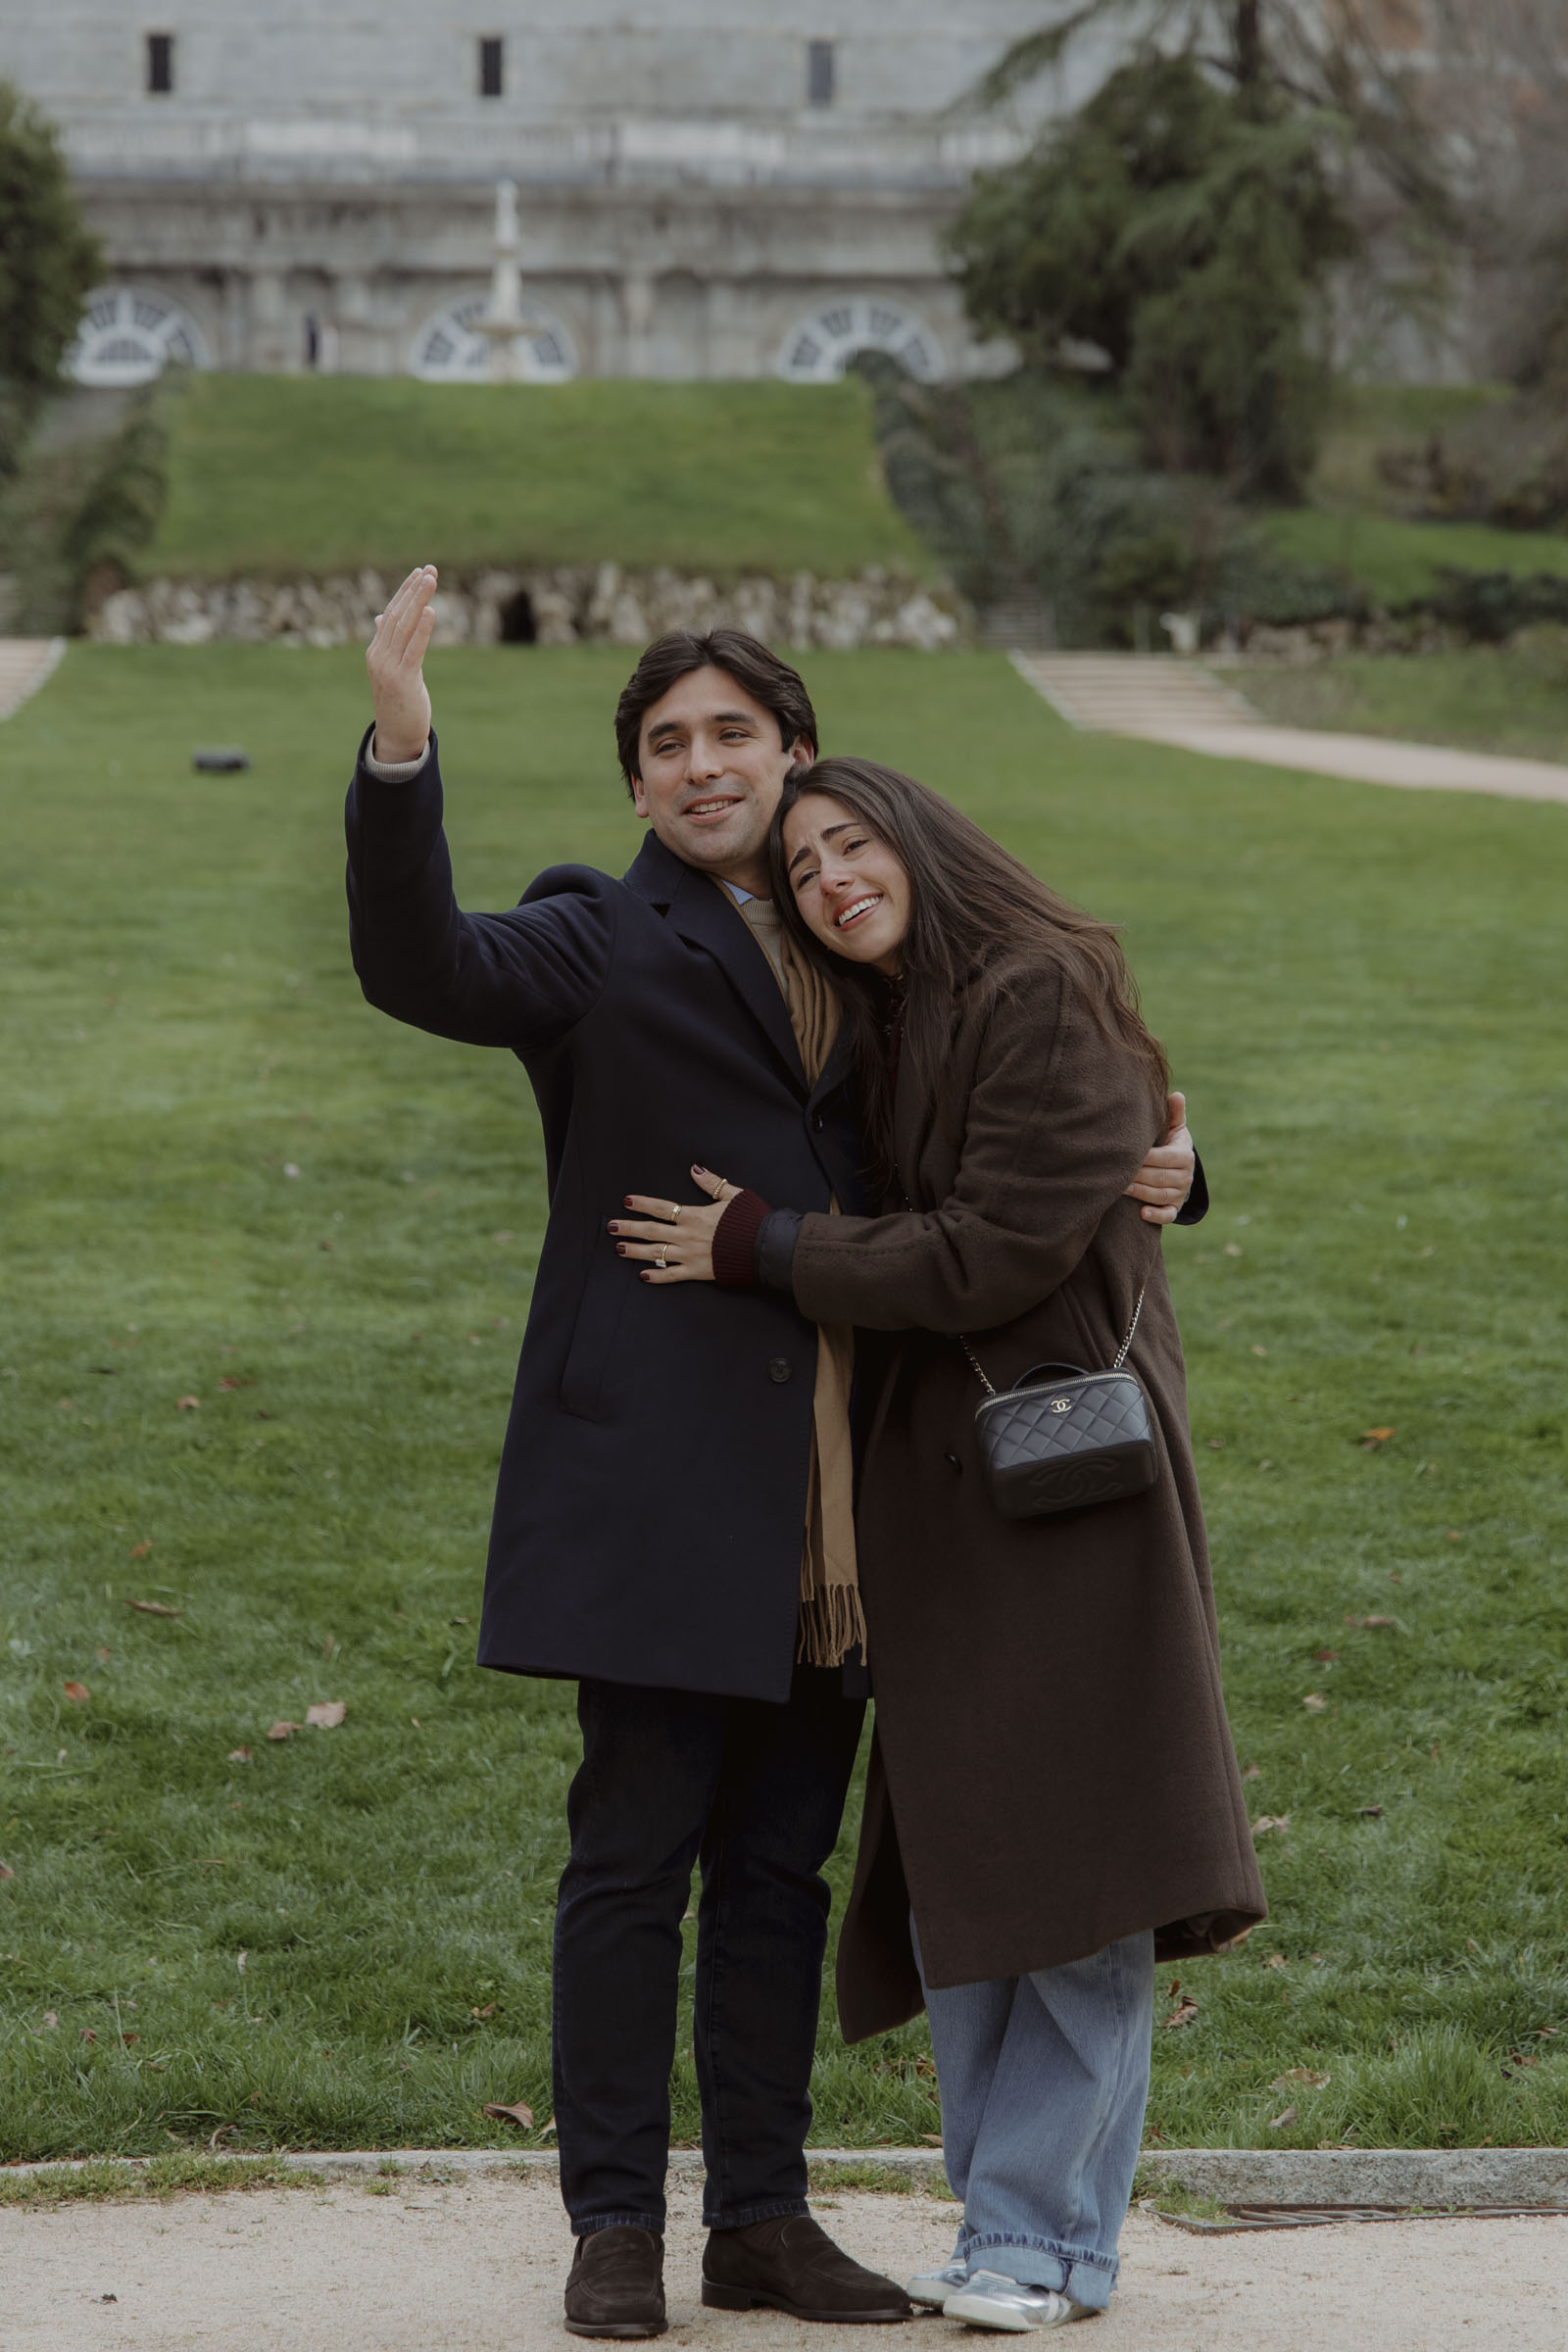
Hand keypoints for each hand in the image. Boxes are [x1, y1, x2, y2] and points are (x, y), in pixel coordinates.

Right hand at [366, 565, 438, 763]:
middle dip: (414, 590)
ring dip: (419, 601)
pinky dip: (423, 629)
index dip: (406, 591)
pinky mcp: (403, 680)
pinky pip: (414, 649)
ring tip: (430, 580)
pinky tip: (431, 610)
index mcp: (376, 651)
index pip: (392, 613)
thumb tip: (383, 616)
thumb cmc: (399, 702)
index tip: (420, 572)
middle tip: (430, 569)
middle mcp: (379, 655)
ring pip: (405, 627)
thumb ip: (388, 642)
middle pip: (398, 615)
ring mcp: (388, 668)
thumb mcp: (393, 668)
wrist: (396, 736)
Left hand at [610, 1166, 741, 1283]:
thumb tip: (695, 1169)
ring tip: (619, 1248)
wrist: (764, 1248)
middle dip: (629, 1228)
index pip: (662, 1208)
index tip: (627, 1201)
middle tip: (611, 1227)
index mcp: (694, 1216)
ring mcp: (690, 1255)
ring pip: (656, 1252)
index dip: (642, 1204)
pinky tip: (643, 1276)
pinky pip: (672, 1275)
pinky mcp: (697, 1271)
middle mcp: (687, 1235)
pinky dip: (657, 1276)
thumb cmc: (751, 1220)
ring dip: (635, 1250)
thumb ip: (712, 1184)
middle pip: (652, 1230)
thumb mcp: (734, 1196)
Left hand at [1125, 1091, 1194, 1224]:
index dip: (1147, 1158)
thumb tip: (1177, 1095)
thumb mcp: (1174, 1128)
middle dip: (1139, 1175)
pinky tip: (1142, 1213)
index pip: (1165, 1158)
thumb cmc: (1169, 1143)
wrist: (1177, 1168)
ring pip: (1160, 1195)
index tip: (1127, 1154)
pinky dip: (1157, 1215)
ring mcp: (1180, 1193)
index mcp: (1184, 1155)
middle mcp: (1185, 1176)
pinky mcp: (1174, 1208)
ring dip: (1141, 1193)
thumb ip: (1174, 1114)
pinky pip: (1168, 1215)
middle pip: (1160, 1177)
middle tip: (1116, 1173)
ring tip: (1121, 1188)